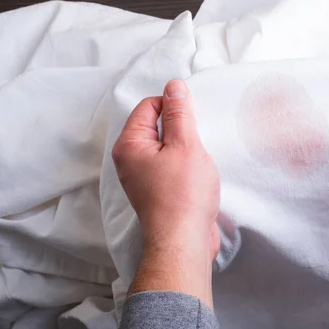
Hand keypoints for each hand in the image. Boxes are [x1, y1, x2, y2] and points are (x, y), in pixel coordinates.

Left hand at [112, 79, 219, 305]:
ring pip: (166, 147)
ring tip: (199, 159)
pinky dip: (184, 164)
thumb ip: (179, 113)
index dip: (174, 106)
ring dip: (185, 147)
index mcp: (130, 145)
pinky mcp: (157, 192)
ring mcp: (143, 178)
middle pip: (156, 126)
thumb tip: (174, 86)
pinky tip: (198, 173)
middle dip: (180, 128)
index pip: (149, 106)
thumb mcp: (186, 145)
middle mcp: (130, 160)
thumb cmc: (184, 194)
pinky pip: (169, 166)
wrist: (184, 241)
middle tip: (197, 141)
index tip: (194, 119)